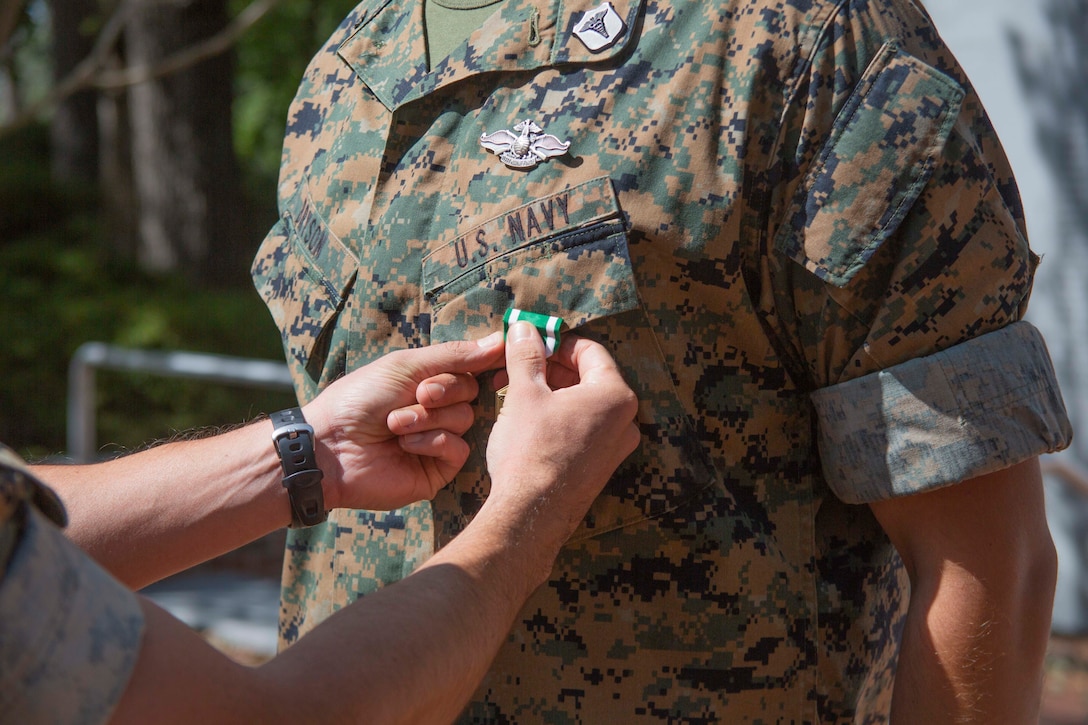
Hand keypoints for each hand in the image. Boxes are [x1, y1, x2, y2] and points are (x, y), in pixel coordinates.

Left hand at [303, 334, 504, 510]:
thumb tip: (499, 340)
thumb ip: (454, 355)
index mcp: (429, 381)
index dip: (481, 361)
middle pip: (470, 391)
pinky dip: (432, 441)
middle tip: (418, 395)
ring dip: (428, 418)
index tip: (500, 352)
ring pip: (465, 419)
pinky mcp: (437, 470)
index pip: (469, 367)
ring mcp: (438, 441)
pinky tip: (405, 445)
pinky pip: (459, 449)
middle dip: (443, 391)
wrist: (331, 445)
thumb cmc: (360, 398)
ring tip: (395, 425)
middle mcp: (437, 410)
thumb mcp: (406, 365)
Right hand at [484, 321, 639, 546]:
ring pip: (583, 403)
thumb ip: (527, 355)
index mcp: (615, 394)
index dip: (556, 342)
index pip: (589, 351)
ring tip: (514, 391)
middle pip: (587, 376)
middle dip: (550, 367)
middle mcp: (625, 420)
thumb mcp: (524, 393)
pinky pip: (583, 428)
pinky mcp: (601, 467)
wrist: (531, 515)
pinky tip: (528, 418)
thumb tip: (524, 328)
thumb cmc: (531, 451)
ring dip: (551, 391)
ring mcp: (616, 446)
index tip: (530, 341)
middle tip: (517, 365)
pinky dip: (559, 416)